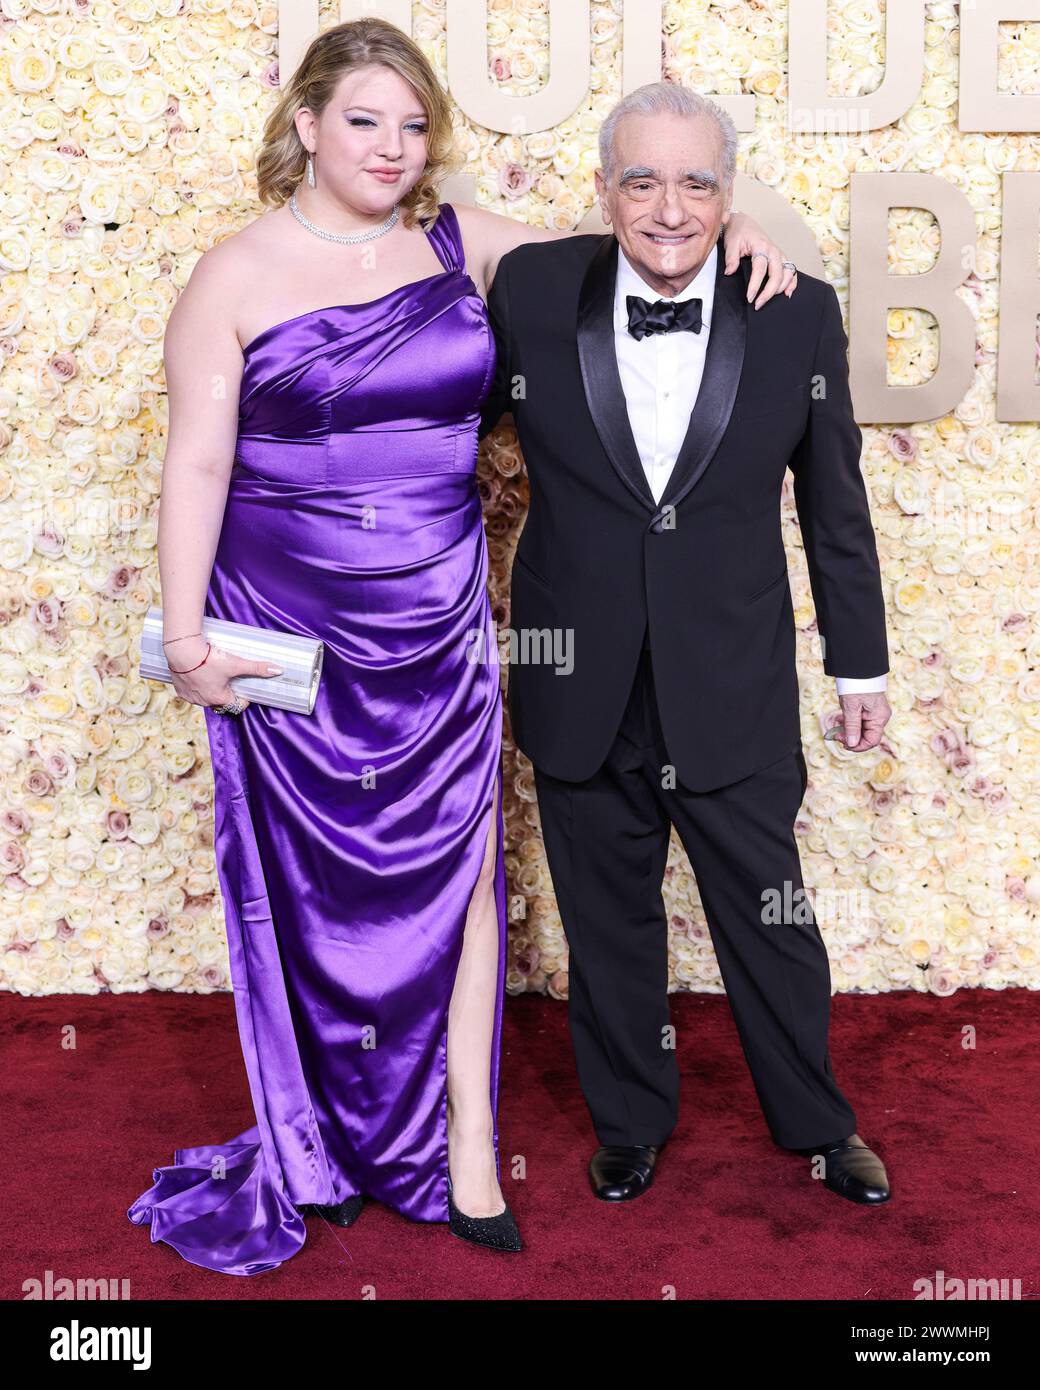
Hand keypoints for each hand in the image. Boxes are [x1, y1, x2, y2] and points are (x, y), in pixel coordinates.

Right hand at [164, 635, 281, 712]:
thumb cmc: (209, 659)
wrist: (182, 651)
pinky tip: (198, 675)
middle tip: (229, 678)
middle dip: (226, 693)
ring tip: (213, 675)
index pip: (236, 705)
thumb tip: (278, 670)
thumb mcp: (236, 663)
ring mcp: (190, 697)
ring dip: (210, 690)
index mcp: (219, 698)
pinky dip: (195, 686)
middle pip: (220, 701)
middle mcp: (204, 701)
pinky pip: (190, 693)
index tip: (244, 689)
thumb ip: (257, 668)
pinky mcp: (179, 690)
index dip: (243, 698)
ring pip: (204, 698)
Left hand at [723, 212, 797, 307]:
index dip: (756, 285)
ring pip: (787, 273)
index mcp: (761, 246)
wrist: (744, 223)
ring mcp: (779, 254)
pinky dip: (792, 282)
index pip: (760, 269)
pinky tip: (788, 293)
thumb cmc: (738, 232)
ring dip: (781, 289)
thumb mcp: (731, 243)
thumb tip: (730, 272)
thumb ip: (731, 258)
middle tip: (758, 304)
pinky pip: (791, 270)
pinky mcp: (781, 258)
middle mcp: (773, 251)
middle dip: (769, 292)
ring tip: (769, 301)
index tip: (750, 297)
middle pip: (777, 274)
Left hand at [834, 691, 891, 750]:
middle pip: (866, 736)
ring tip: (835, 726)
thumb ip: (852, 727)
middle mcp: (880, 717)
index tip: (843, 743)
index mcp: (879, 718)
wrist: (858, 668)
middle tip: (835, 734)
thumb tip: (852, 744)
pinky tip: (839, 719)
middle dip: (850, 737)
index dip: (857, 746)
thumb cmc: (856, 686)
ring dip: (848, 730)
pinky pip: (859, 722)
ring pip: (861, 730)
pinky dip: (849, 723)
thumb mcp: (851, 707)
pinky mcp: (868, 710)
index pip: (872, 741)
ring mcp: (875, 714)